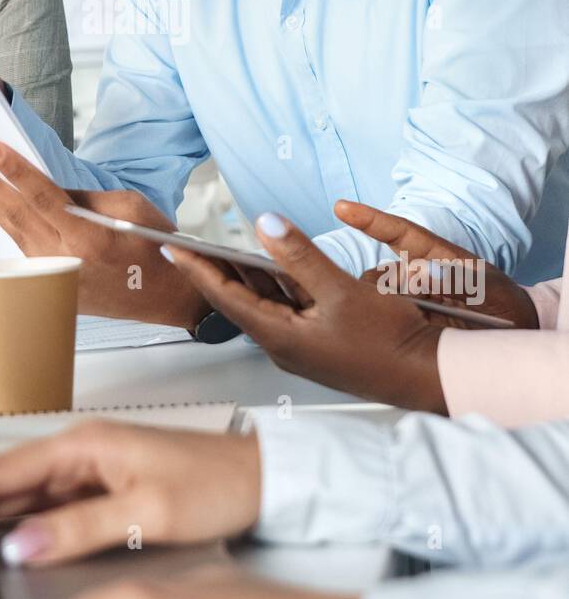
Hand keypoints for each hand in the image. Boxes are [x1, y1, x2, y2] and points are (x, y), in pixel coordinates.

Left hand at [0, 141, 211, 327]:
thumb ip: (86, 197)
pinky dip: (8, 227)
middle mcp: (65, 259)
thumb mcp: (130, 208)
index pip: (41, 195)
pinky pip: (25, 249)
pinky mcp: (54, 285)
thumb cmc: (153, 248)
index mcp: (87, 237)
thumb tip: (50, 188)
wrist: (163, 297)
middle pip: (18, 215)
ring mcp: (56, 276)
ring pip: (15, 233)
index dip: (14, 170)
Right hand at [0, 419, 259, 567]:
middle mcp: (77, 450)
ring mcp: (87, 468)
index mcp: (82, 444)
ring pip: (13, 496)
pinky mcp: (99, 486)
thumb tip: (14, 545)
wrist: (261, 476)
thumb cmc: (216, 483)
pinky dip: (5, 525)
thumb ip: (79, 529)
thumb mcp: (150, 513)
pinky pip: (40, 507)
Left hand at [164, 213, 445, 411]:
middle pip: (240, 298)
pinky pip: (287, 304)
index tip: (172, 248)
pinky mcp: (317, 339)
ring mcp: (301, 343)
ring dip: (246, 273)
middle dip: (214, 268)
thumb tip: (266, 224)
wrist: (425, 374)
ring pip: (265, 300)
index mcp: (281, 336)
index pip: (226, 296)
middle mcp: (284, 343)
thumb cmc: (388, 343)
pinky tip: (275, 261)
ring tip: (220, 246)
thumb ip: (300, 256)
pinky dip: (276, 282)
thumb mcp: (340, 290)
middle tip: (188, 243)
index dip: (197, 269)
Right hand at [339, 200, 538, 329]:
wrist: (514, 333)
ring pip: (381, 300)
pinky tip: (410, 336)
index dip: (370, 219)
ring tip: (424, 326)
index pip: (400, 232)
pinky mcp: (409, 323)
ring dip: (389, 312)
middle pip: (383, 275)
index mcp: (437, 256)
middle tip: (419, 309)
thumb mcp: (489, 289)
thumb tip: (422, 273)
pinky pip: (387, 321)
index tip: (341, 208)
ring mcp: (412, 300)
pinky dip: (390, 326)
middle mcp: (419, 276)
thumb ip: (458, 281)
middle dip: (386, 289)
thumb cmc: (504, 304)